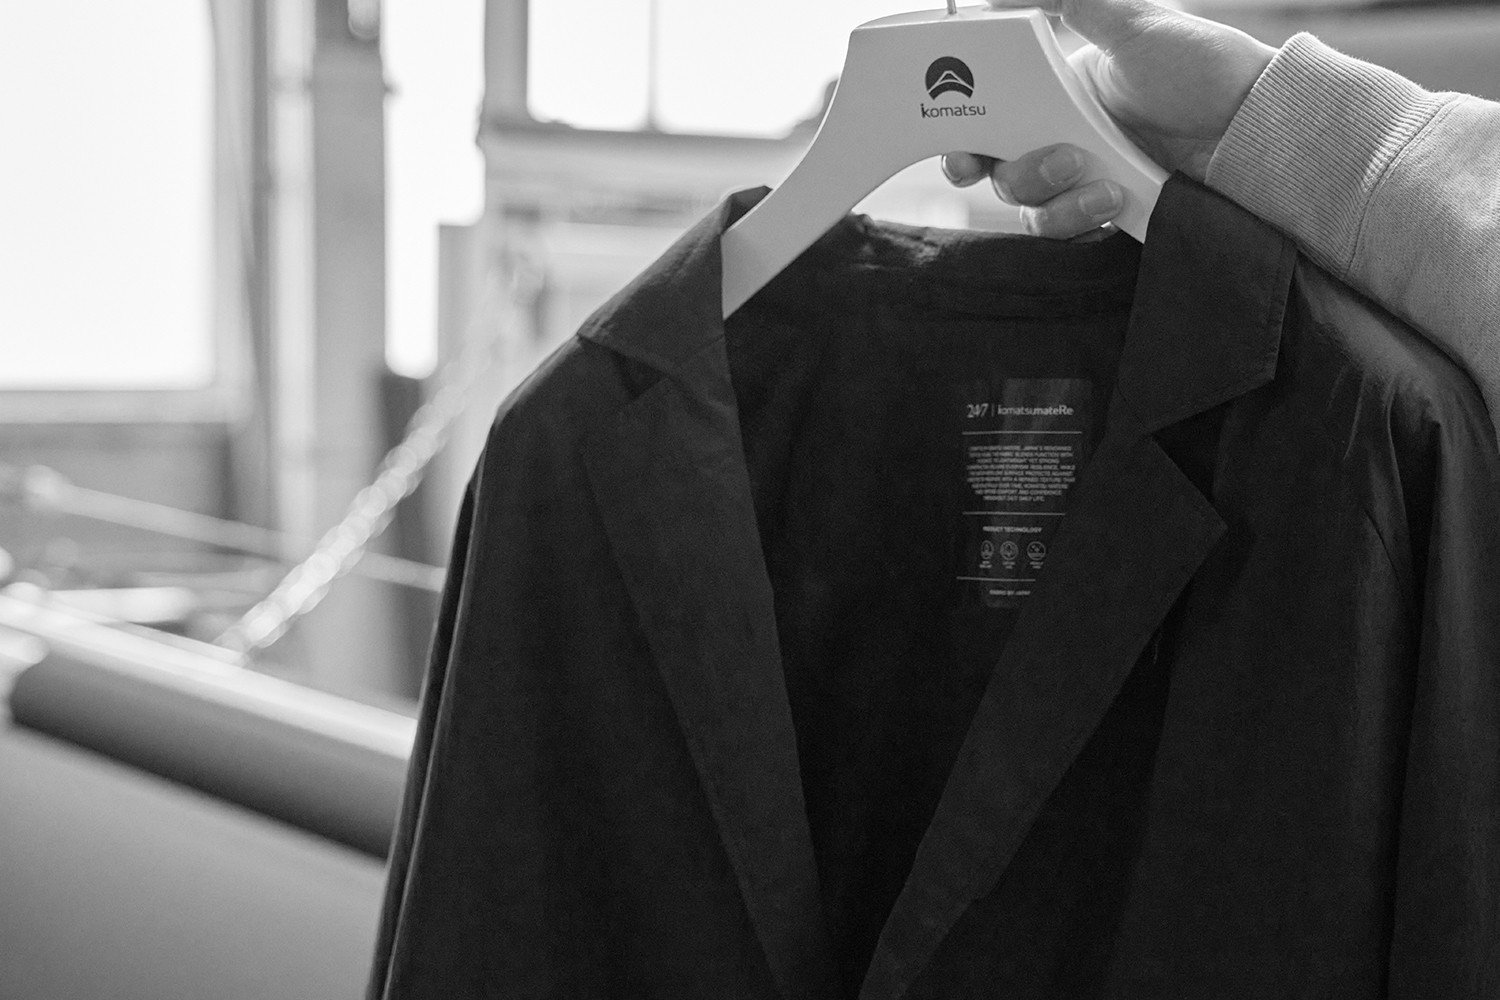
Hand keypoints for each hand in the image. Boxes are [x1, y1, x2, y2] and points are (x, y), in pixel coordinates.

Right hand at [941, 0, 1276, 237]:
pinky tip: (1114, 201)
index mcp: (1056, 95)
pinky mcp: (1107, 214)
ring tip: (1098, 181)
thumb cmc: (1199, 64)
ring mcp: (1083, 181)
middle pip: (1003, 173)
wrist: (1253, 124)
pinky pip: (1070, 232)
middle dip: (1015, 172)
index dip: (964, 144)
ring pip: (1032, 210)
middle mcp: (1062, 139)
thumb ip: (1072, 3)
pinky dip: (1083, 220)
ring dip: (1055, 199)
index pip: (990, 126)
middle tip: (1054, 160)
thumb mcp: (1133, 21)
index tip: (963, 155)